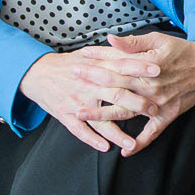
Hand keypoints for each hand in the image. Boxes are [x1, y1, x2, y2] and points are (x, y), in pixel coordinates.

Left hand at [18, 36, 194, 155]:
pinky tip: (125, 151)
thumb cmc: (181, 50)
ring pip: (126, 112)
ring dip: (103, 115)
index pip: (114, 66)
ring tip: (81, 116)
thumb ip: (132, 42)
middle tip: (71, 86)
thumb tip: (109, 38)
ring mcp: (159, 104)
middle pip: (115, 88)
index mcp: (147, 68)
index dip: (94, 65)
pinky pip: (153, 133)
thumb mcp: (158, 40)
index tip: (76, 63)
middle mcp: (151, 87)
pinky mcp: (168, 115)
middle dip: (91, 87)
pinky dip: (140, 143)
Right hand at [18, 48, 152, 153]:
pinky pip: (79, 130)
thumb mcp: (87, 54)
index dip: (139, 68)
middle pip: (115, 95)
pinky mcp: (66, 115)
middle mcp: (87, 86)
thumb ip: (109, 53)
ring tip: (131, 144)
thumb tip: (131, 46)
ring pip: (99, 120)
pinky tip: (105, 147)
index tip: (158, 70)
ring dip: (115, 134)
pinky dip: (92, 140)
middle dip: (136, 104)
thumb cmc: (66, 65)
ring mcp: (76, 103)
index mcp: (93, 69)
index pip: (120, 66)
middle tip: (154, 110)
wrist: (36, 73)